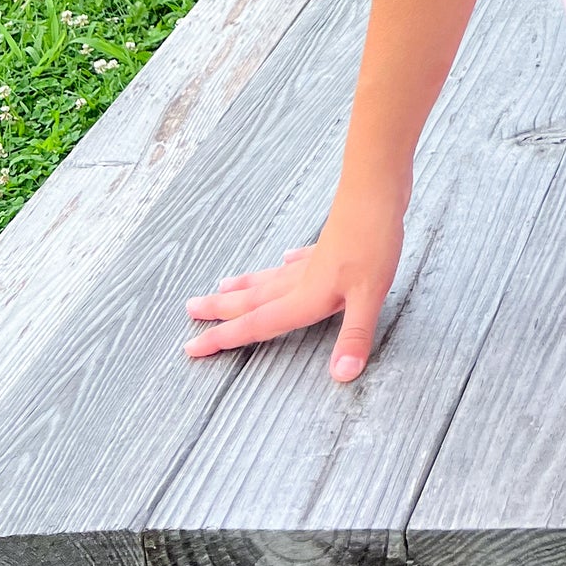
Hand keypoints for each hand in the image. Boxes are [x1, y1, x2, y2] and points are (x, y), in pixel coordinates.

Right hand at [183, 192, 404, 383]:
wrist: (376, 190)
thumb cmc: (373, 241)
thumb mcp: (369, 295)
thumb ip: (354, 336)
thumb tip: (341, 376)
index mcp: (305, 297)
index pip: (257, 325)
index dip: (224, 338)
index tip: (191, 347)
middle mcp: (302, 279)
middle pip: (253, 299)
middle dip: (220, 309)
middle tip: (190, 311)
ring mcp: (314, 259)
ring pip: (270, 278)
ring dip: (245, 286)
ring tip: (221, 286)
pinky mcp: (330, 242)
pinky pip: (301, 259)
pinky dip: (288, 264)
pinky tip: (287, 258)